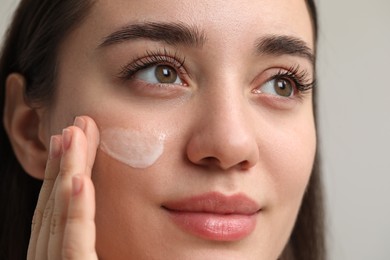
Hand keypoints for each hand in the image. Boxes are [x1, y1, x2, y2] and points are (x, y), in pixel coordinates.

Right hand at [27, 116, 99, 259]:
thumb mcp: (92, 256)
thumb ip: (88, 240)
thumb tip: (103, 209)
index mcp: (52, 254)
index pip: (52, 208)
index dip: (59, 171)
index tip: (71, 141)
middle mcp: (47, 258)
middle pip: (54, 203)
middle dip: (64, 160)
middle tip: (77, 124)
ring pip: (59, 214)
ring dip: (68, 171)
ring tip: (76, 134)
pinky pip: (72, 245)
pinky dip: (76, 211)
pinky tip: (80, 180)